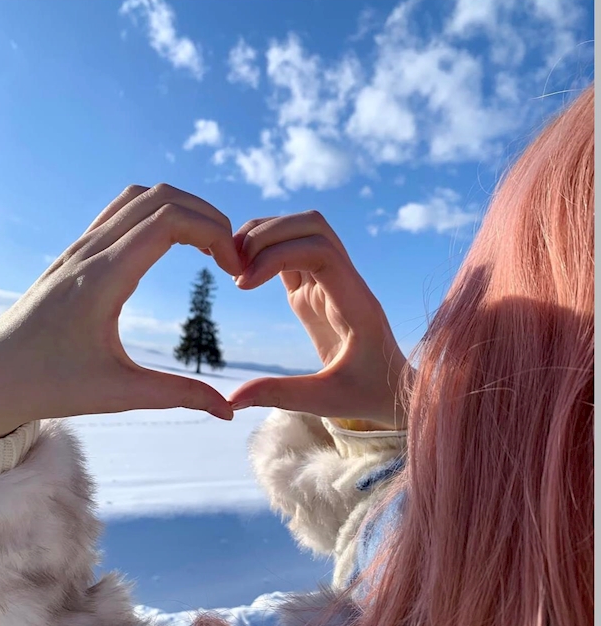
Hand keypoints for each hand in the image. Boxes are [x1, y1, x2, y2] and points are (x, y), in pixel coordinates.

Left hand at [0, 184, 242, 439]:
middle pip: (160, 197)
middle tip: (231, 256)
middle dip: (207, 216)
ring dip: (181, 209)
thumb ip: (178, 395)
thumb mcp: (119, 393)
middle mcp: (89, 253)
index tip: (235, 268)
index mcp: (102, 278)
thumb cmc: (50, 386)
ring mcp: (79, 249)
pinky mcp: (74, 255)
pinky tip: (174, 247)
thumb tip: (228, 410)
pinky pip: (119, 213)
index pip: (168, 221)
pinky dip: (156, 214)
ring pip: (138, 197)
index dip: (214, 233)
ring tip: (209, 246)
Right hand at [228, 211, 409, 427]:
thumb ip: (281, 395)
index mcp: (356, 302)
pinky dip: (264, 252)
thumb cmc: (369, 395)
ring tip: (233, 267)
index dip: (278, 254)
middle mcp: (345, 282)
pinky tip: (242, 275)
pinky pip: (291, 252)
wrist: (393, 390)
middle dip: (268, 233)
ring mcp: (330, 282)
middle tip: (234, 266)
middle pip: (310, 225)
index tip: (245, 285)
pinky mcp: (315, 289)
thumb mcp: (327, 400)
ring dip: (264, 236)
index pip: (321, 251)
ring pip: (300, 231)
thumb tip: (232, 399)